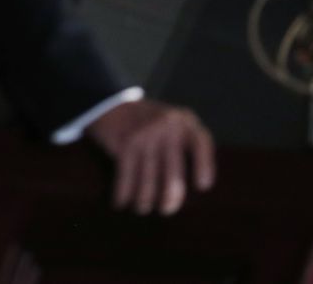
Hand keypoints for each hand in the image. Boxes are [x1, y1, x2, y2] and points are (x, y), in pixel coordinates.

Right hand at [87, 99, 215, 215]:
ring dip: (144, 201)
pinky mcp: (125, 144)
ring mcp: (145, 135)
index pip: (201, 143)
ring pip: (148, 181)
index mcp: (183, 120)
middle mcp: (166, 126)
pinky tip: (120, 203)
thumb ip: (184, 141)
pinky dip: (123, 194)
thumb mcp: (170, 121)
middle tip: (166, 209)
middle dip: (170, 198)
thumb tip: (194, 185)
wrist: (107, 103)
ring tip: (141, 208)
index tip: (201, 186)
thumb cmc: (145, 120)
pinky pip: (126, 177)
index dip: (204, 166)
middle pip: (173, 173)